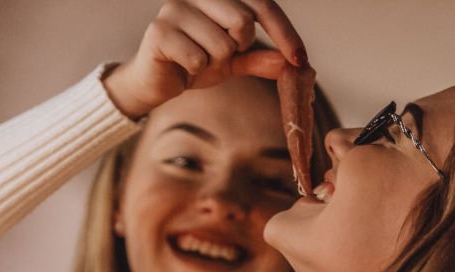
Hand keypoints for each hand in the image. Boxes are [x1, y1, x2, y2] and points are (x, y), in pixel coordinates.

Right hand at [103, 0, 305, 118]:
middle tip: (222, 58)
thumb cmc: (194, 64)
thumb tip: (291, 63)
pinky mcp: (160, 31)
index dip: (284, 33)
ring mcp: (176, 8)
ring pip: (220, 45)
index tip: (300, 61)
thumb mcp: (233, 62)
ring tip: (198, 63)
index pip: (262, 5)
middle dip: (238, 49)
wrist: (154, 81)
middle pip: (242, 22)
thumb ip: (260, 59)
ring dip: (214, 64)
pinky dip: (195, 72)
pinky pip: (198, 59)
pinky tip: (182, 67)